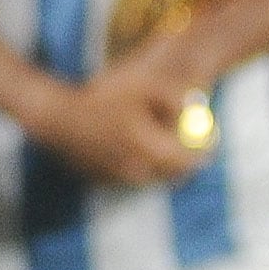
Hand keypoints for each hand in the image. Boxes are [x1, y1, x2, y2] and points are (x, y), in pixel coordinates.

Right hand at [29, 42, 204, 187]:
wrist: (55, 117)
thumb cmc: (102, 97)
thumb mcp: (144, 87)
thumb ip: (176, 97)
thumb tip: (199, 108)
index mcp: (148, 148)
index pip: (189, 161)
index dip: (205, 152)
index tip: (213, 142)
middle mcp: (135, 170)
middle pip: (174, 174)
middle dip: (187, 162)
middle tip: (194, 146)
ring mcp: (118, 179)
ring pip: (154, 176)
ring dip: (164, 165)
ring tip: (162, 142)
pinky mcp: (103, 182)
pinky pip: (132, 177)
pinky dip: (140, 166)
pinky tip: (132, 145)